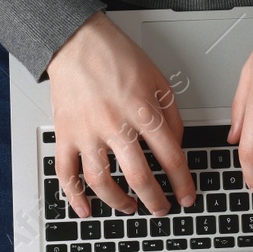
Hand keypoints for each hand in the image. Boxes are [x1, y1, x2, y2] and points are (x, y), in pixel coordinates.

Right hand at [45, 10, 197, 217]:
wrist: (77, 42)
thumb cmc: (117, 57)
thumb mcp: (159, 81)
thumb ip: (171, 116)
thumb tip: (176, 147)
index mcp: (143, 111)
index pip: (171, 158)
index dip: (183, 182)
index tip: (187, 195)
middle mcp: (116, 125)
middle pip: (139, 177)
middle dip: (155, 200)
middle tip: (162, 208)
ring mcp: (88, 132)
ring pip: (102, 182)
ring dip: (119, 202)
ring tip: (130, 207)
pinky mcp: (65, 134)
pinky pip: (66, 174)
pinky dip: (74, 197)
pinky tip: (86, 210)